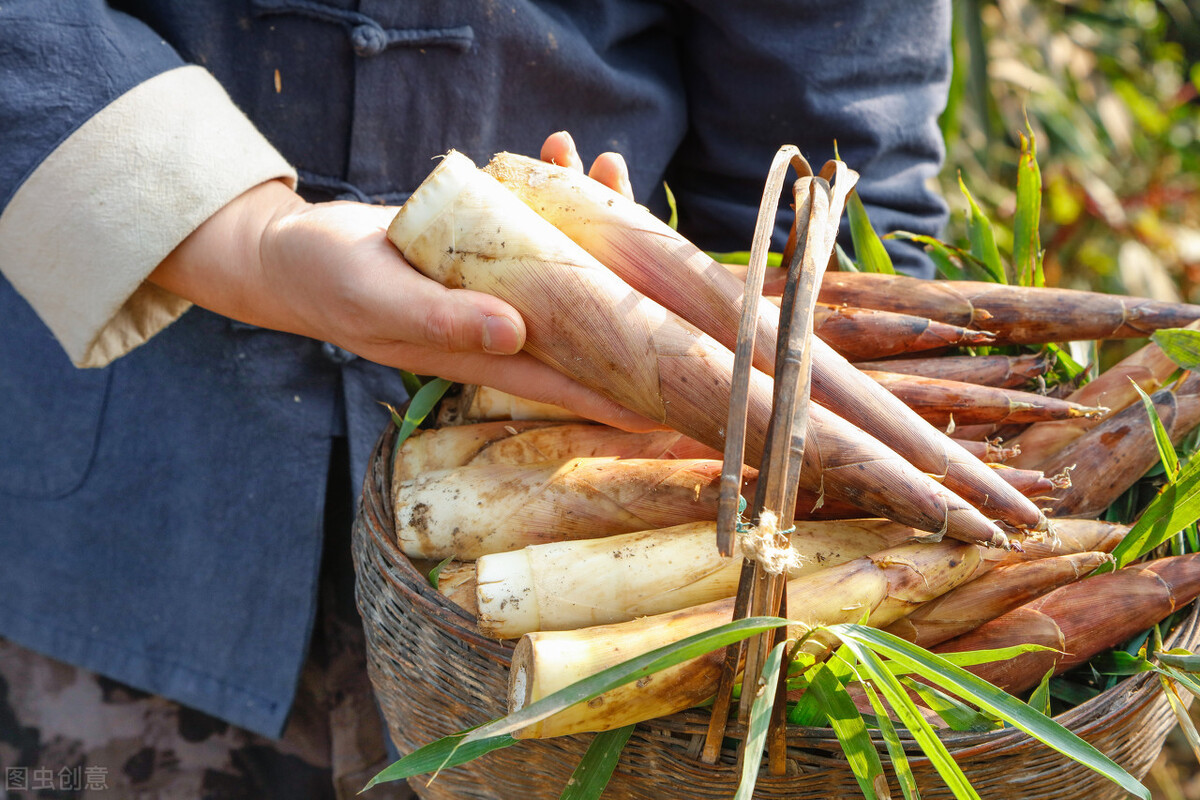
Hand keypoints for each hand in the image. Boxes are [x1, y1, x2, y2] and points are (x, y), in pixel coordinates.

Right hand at [149, 133, 654, 429]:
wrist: (295, 253)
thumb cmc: (329, 283)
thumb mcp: (380, 301)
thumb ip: (444, 321)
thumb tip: (518, 337)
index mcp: (484, 355)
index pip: (569, 380)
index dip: (626, 389)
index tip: (682, 393)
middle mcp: (503, 327)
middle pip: (586, 317)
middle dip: (636, 289)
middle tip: (675, 255)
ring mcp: (497, 287)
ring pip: (568, 263)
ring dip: (597, 217)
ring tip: (609, 164)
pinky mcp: (484, 250)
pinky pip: (534, 223)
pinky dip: (551, 189)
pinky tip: (561, 151)